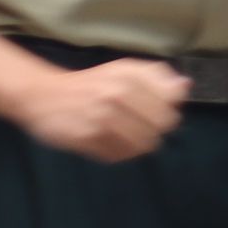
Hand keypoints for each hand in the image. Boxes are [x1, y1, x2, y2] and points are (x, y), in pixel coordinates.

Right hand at [17, 57, 187, 163]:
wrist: (42, 94)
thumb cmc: (89, 83)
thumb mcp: (123, 71)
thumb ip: (156, 76)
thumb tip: (184, 86)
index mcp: (127, 78)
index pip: (168, 109)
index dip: (164, 114)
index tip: (150, 111)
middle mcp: (115, 96)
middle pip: (157, 130)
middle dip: (150, 130)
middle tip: (134, 125)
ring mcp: (99, 118)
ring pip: (140, 146)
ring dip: (134, 145)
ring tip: (121, 135)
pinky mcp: (85, 138)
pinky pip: (117, 156)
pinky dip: (116, 153)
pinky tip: (106, 142)